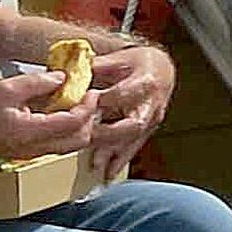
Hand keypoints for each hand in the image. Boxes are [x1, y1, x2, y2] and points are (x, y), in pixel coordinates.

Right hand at [0, 69, 98, 164]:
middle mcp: (37, 149)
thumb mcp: (6, 89)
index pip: (75, 123)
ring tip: (72, 102)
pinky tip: (55, 110)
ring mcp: (33, 154)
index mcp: (33, 133)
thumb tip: (63, 78)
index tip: (91, 90)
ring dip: (78, 125)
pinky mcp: (28, 153)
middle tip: (86, 97)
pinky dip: (64, 129)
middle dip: (89, 118)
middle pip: (80, 140)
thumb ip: (37, 83)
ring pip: (70, 145)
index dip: (88, 106)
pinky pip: (56, 144)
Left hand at [83, 42, 176, 173]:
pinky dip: (120, 160)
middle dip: (108, 134)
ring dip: (113, 153)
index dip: (101, 100)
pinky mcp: (147, 131)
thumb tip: (70, 74)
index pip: (122, 94)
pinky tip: (108, 173)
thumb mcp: (118, 58)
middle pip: (132, 124)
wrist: (161, 70)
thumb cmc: (139, 63)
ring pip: (132, 140)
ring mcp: (151, 120)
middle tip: (86, 138)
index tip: (83, 103)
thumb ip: (96, 67)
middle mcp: (151, 104)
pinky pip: (134, 147)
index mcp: (145, 82)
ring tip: (96, 165)